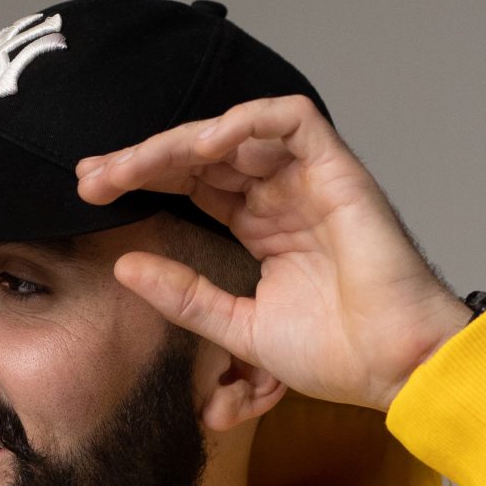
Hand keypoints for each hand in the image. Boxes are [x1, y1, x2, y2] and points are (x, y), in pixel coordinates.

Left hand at [75, 95, 473, 412]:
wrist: (393, 366)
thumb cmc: (335, 354)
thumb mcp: (238, 328)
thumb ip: (185, 297)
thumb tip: (125, 266)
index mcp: (261, 228)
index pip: (192, 186)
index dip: (143, 182)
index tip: (92, 195)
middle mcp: (282, 197)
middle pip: (203, 156)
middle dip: (144, 160)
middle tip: (92, 177)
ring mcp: (309, 181)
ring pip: (235, 133)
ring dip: (179, 143)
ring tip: (133, 166)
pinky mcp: (337, 170)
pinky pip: (290, 119)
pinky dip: (244, 121)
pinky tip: (202, 144)